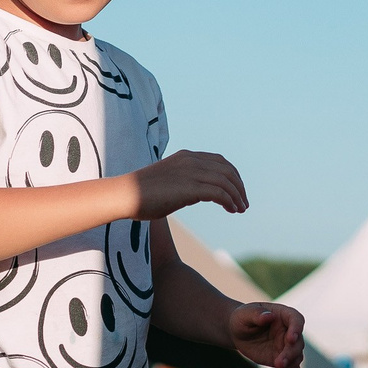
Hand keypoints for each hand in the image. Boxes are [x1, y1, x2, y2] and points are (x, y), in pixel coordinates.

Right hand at [131, 151, 248, 219]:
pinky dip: (229, 201)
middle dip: (239, 186)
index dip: (232, 176)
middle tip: (243, 203)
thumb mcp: (169, 183)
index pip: (219, 161)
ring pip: (226, 181)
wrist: (124, 195)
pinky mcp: (190, 187)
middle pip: (227, 169)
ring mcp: (191, 172)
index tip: (236, 192)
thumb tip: (200, 194)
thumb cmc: (141, 195)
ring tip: (240, 209)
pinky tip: (231, 210)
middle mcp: (191, 160)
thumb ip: (186, 185)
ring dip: (237, 196)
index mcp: (186, 157)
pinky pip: (219, 192)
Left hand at [230, 300, 305, 367]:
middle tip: (278, 363)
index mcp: (283, 315)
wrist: (238, 333)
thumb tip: (269, 316)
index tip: (291, 339)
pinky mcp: (283, 359)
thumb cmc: (242, 318)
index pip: (296, 319)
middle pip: (298, 343)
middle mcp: (289, 331)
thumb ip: (256, 314)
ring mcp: (287, 346)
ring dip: (290, 367)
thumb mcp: (245, 314)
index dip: (296, 329)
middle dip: (290, 354)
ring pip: (296, 358)